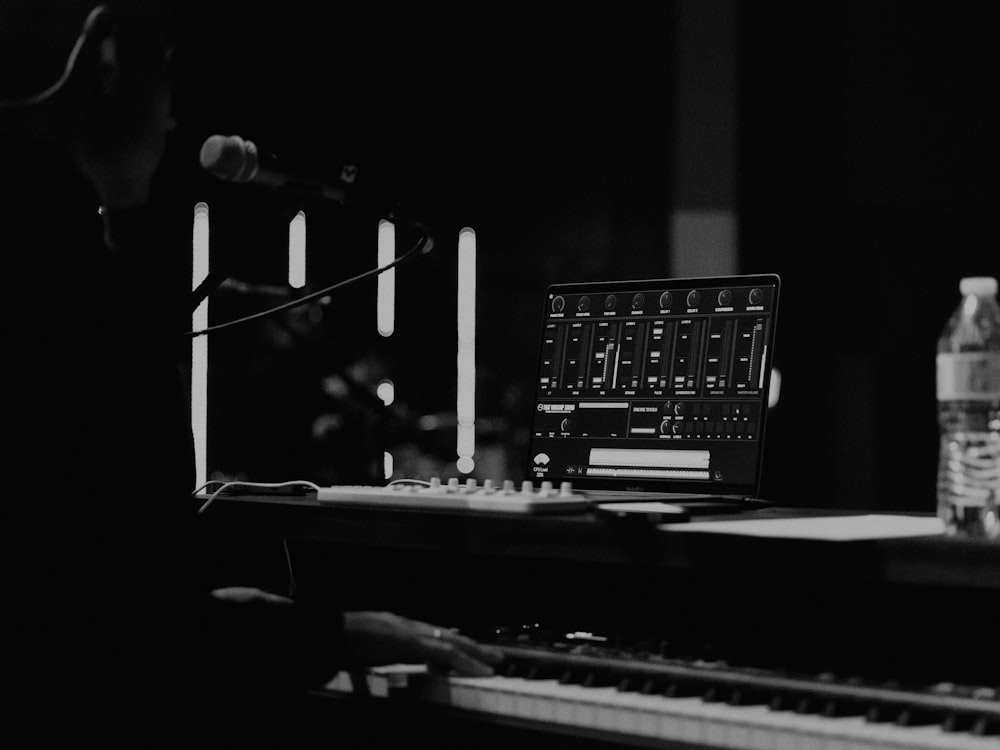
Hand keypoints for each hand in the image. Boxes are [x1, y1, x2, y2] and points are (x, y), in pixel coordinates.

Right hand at [342, 611, 504, 676]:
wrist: (329, 633)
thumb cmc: (343, 643)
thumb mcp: (367, 653)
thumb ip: (382, 660)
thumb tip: (386, 671)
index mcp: (402, 629)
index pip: (437, 637)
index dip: (458, 645)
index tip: (474, 653)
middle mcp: (411, 627)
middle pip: (450, 637)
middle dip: (474, 647)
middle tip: (497, 656)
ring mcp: (411, 631)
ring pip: (451, 643)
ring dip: (475, 654)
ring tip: (494, 664)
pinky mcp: (410, 641)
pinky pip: (442, 652)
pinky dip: (461, 660)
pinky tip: (474, 668)